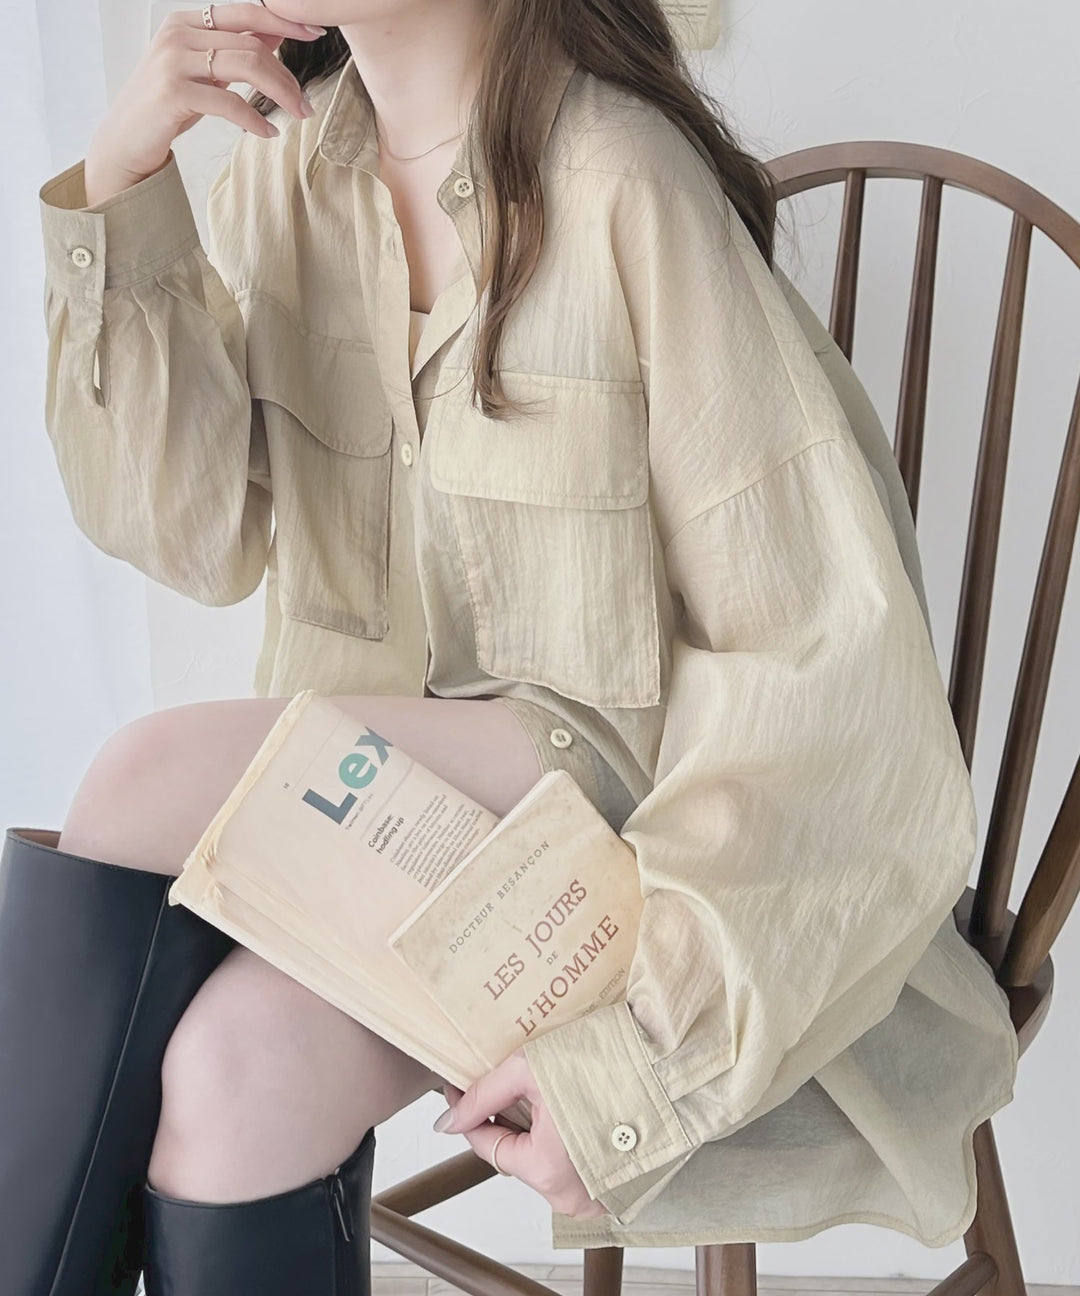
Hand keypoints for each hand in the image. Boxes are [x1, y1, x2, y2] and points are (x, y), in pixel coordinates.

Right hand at [85, 2, 323, 202]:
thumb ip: (236, 49)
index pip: (246, 11)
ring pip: (246, 65)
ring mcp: (173, 60)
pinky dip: (254, 119)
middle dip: (287, 75)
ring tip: (296, 114)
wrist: (126, 140)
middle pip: (252, 44)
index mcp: (188, 22)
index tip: (314, 32)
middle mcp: (178, 33)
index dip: (284, 19)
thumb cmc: (168, 106)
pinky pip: (229, 102)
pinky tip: (268, 132)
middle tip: (305, 103)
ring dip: (280, 93)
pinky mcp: (173, 91)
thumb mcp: (206, 72)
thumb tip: (277, 28)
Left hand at [433, 1048, 609, 1219]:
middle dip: (507, 1118)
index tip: (459, 1088)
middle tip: (506, 1081)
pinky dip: (567, 1139)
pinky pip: (575, 1165)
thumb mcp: (531, 1068)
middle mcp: (571, 1196)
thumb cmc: (609, 1063)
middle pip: (518, 1155)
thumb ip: (484, 1096)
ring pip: (545, 1160)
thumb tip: (448, 1121)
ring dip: (538, 1129)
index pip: (487, 1145)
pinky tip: (571, 1108)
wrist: (673, 1066)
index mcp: (547, 1171)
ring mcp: (596, 1196)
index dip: (469, 1112)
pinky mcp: (617, 1186)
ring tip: (545, 1091)